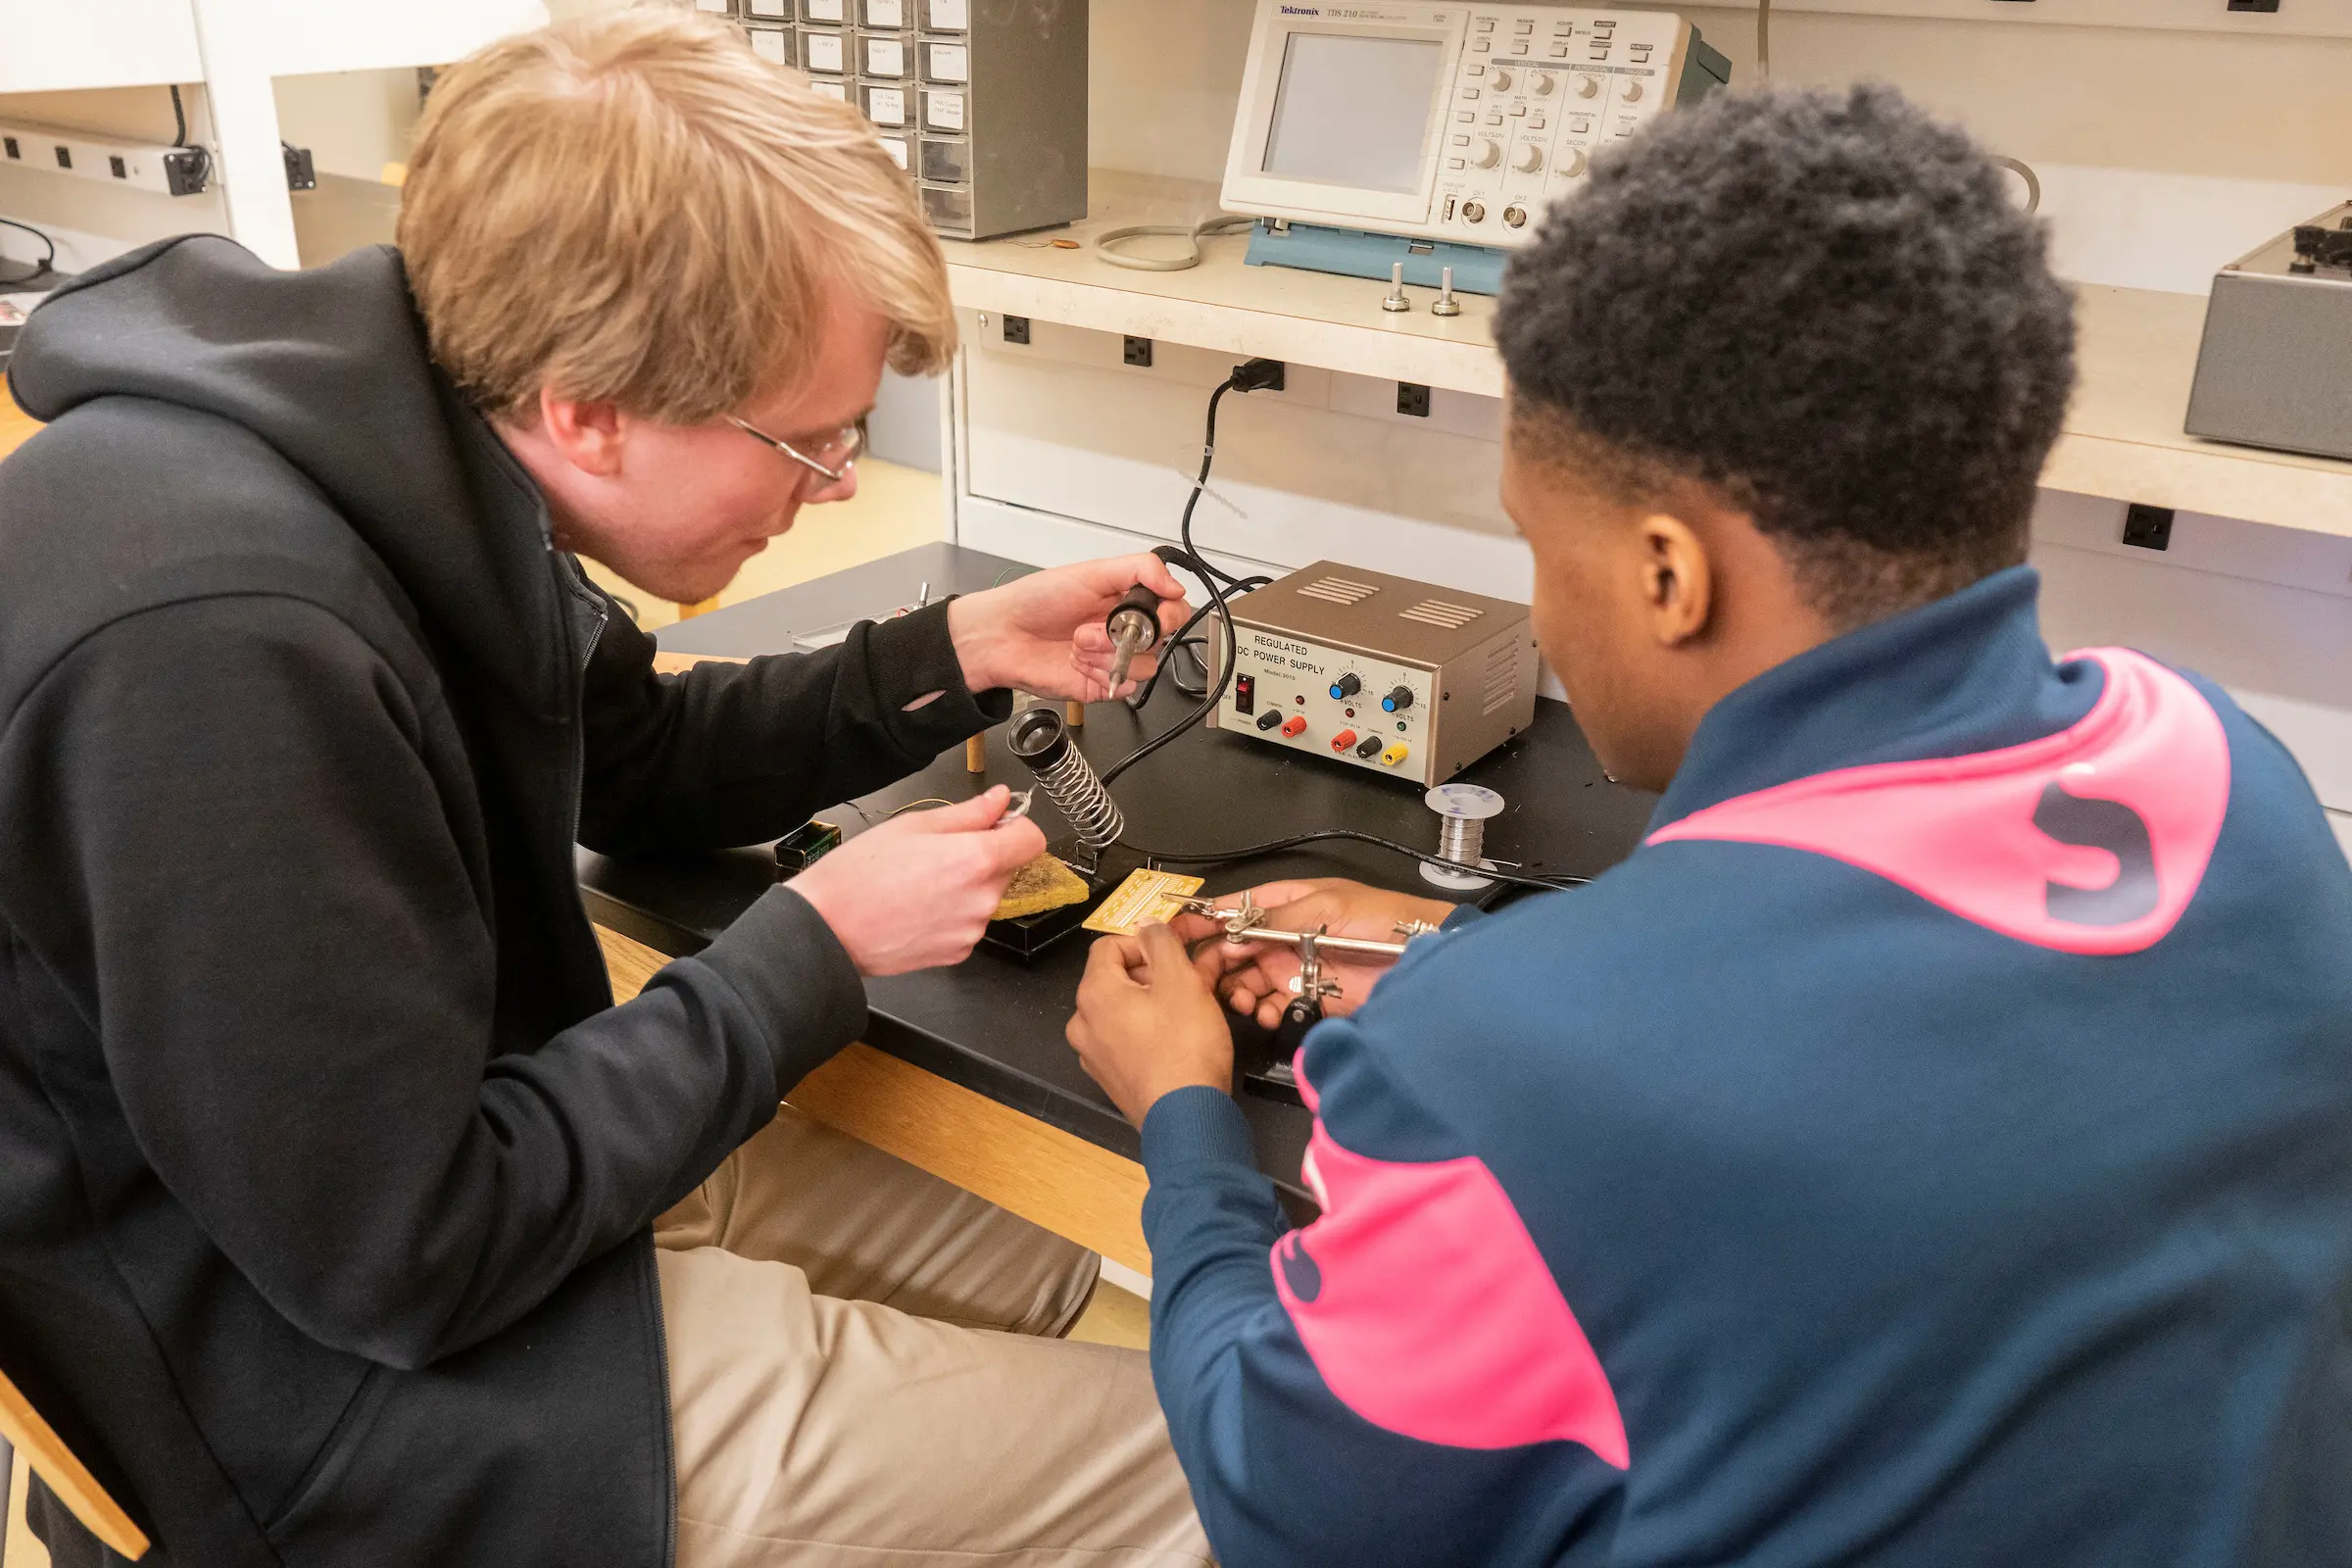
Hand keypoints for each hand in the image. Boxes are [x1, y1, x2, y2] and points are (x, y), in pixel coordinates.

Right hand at [786, 787, 1047, 974]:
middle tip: (937, 853)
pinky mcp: (957, 954)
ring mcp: (972, 930)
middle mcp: (982, 899)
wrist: (827, 930)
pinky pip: (968, 924)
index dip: (1015, 828)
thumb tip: (999, 800)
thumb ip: (967, 813)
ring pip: (986, 897)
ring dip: (966, 887)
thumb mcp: (913, 826)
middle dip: (983, 857)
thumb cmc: (858, 876)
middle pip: (1008, 868)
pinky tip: (918, 907)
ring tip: (920, 883)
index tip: (995, 826)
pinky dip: (952, 914)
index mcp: (976, 859)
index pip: (1032, 839)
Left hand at [946, 554, 1191, 701]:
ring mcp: (1114, 659)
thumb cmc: (1037, 600)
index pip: (1172, 610)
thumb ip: (1138, 570)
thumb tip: (1176, 586)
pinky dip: (1099, 674)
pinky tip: (1076, 663)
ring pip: (1145, 667)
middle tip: (1099, 628)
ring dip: (1108, 654)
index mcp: (1127, 601)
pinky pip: (1124, 687)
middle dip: (1131, 635)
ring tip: (1078, 644)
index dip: (1169, 614)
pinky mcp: (1102, 684)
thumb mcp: (1090, 572)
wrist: (1002, 636)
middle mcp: (1125, 631)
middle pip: (1163, 641)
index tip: (1152, 614)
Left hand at [1068, 925, 1235, 1126]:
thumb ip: (1161, 943)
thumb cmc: (1184, 1047)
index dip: (1144, 942)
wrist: (1187, 1118)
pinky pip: (1124, 1040)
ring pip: (1120, 1010)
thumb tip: (1146, 923)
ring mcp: (1093, 1054)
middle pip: (1114, 978)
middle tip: (1187, 982)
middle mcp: (1083, 1022)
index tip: (1174, 952)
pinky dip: (1146, 1032)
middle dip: (1151, 974)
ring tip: (1185, 1012)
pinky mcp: (1109, 1077)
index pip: (1108, 945)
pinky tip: (1175, 1042)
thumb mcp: (1181, 981)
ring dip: (1150, 1003)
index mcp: (1093, 993)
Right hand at [1172, 879, 1452, 1029]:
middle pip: (1231, 950)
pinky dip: (1263, 1012)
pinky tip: (1267, 1013)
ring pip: (1245, 981)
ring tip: (1244, 1001)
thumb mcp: (1327, 907)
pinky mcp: (1306, 998)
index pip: (1232, 909)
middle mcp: (1281, 937)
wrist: (1421, 958)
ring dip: (1235, 992)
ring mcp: (1292, 968)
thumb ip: (1278, 921)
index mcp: (1284, 905)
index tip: (1171, 933)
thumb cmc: (1380, 919)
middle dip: (1213, 965)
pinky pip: (1271, 1006)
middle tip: (1203, 982)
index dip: (1201, 919)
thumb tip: (1233, 932)